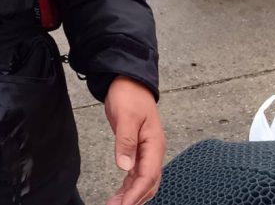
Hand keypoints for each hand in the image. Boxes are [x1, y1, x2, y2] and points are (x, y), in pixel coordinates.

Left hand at [103, 76, 164, 204]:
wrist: (128, 81)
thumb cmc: (129, 95)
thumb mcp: (126, 117)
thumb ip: (125, 141)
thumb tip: (125, 167)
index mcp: (154, 145)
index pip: (148, 176)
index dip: (136, 193)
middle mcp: (152, 151)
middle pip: (147, 183)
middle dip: (134, 199)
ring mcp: (145, 151)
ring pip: (141, 181)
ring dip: (130, 195)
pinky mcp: (136, 149)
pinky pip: (135, 173)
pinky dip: (128, 186)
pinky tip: (120, 194)